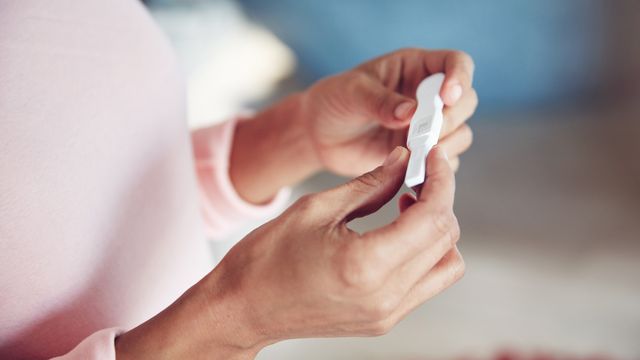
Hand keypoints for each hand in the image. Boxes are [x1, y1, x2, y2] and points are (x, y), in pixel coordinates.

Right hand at [115, 146, 463, 358]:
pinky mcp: (383, 320)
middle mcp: (385, 297)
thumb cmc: (266, 259)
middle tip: (419, 175)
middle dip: (441, 200)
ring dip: (437, 230)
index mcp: (366, 265)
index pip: (433, 218)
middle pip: (447, 241)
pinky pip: (425, 283)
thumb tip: (403, 162)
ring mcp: (387, 314)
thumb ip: (369, 184)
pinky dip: (424, 252)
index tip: (434, 157)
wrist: (243, 308)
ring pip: (446, 266)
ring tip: (407, 206)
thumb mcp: (316, 208)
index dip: (442, 180)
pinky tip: (397, 232)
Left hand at [302, 48, 476, 174]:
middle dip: (451, 118)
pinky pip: (443, 163)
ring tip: (416, 153)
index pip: (456, 64)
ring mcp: (427, 127)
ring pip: (461, 134)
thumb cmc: (334, 101)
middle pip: (466, 101)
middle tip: (425, 134)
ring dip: (446, 145)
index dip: (460, 78)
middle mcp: (428, 96)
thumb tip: (412, 113)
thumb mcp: (352, 92)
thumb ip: (380, 101)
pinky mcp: (421, 154)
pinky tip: (413, 171)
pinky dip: (434, 169)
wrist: (319, 136)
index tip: (447, 97)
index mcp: (416, 68)